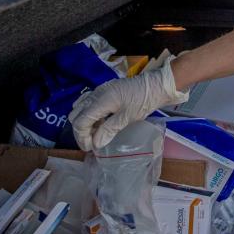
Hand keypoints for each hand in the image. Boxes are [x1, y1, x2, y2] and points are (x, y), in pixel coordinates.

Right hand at [69, 56, 187, 150]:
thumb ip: (109, 130)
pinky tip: (100, 122)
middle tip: (92, 142)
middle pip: (77, 114)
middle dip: (81, 130)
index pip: (80, 121)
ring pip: (81, 108)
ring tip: (97, 133)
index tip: (89, 148)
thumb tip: (96, 144)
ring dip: (85, 122)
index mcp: (100, 100)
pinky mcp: (105, 91)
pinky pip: (88, 102)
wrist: (157, 85)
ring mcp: (99, 90)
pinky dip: (90, 114)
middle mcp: (96, 94)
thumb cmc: (144, 101)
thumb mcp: (127, 117)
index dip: (82, 137)